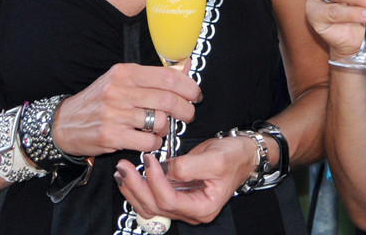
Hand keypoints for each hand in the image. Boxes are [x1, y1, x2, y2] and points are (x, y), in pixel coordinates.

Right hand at [51, 62, 200, 157]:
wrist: (65, 123)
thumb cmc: (99, 100)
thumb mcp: (122, 80)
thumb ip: (153, 76)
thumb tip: (187, 67)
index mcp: (125, 72)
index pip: (167, 76)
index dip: (188, 87)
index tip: (195, 95)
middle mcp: (120, 90)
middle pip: (167, 100)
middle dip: (185, 110)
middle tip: (188, 115)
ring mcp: (114, 114)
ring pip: (159, 121)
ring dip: (168, 127)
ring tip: (163, 127)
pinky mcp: (111, 136)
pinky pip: (147, 141)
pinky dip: (155, 142)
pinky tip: (150, 139)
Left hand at [113, 133, 258, 224]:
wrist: (243, 154)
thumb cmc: (234, 156)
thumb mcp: (215, 159)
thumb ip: (188, 166)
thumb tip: (163, 168)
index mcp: (203, 207)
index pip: (170, 200)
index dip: (155, 181)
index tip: (149, 160)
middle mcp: (191, 211)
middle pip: (155, 207)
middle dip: (136, 187)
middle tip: (124, 167)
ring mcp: (183, 204)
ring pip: (150, 206)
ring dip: (133, 189)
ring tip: (122, 172)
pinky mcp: (177, 194)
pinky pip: (153, 197)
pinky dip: (139, 187)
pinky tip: (131, 176)